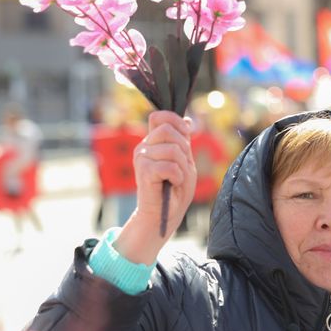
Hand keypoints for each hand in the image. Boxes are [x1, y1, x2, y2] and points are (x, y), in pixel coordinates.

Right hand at [115, 111, 195, 264]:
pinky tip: (172, 183)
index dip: (177, 122)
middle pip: (168, 130)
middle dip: (183, 147)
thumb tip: (188, 120)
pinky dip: (177, 176)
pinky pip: (170, 166)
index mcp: (153, 142)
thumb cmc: (175, 189)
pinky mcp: (144, 170)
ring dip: (182, 166)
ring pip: (172, 149)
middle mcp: (144, 146)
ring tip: (175, 178)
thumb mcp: (185, 161)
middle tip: (181, 166)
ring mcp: (142, 157)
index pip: (161, 116)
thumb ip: (184, 141)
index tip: (185, 137)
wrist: (164, 213)